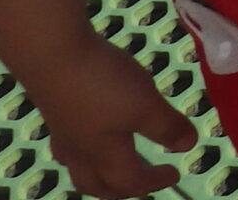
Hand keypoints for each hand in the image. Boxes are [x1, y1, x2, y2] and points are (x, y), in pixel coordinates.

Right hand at [13, 31, 197, 197]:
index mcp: (105, 156)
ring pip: (77, 166)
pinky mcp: (53, 107)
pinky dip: (82, 148)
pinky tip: (88, 131)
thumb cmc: (102, 83)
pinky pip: (68, 143)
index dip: (155, 181)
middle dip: (119, 191)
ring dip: (96, 174)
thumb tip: (187, 147)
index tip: (176, 174)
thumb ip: (167, 127)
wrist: (50, 52)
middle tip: (139, 185)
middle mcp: (79, 150)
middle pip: (96, 185)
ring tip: (110, 166)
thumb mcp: (146, 105)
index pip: (131, 182)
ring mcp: (62, 129)